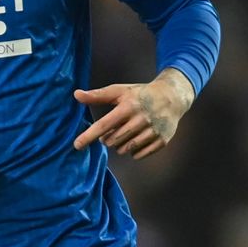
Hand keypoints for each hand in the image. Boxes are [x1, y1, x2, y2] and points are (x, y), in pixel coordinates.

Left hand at [72, 68, 194, 159]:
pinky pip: (138, 155)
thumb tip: (76, 95)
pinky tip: (136, 140)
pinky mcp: (161, 140)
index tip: (76, 146)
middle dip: (108, 139)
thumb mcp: (119, 91)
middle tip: (113, 130)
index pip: (103, 125)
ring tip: (126, 133)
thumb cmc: (140, 94)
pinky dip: (134, 151)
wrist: (171, 97)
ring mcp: (152, 131)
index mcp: (128, 107)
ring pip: (125, 149)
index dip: (88, 136)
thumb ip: (97, 95)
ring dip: (120, 145)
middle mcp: (140, 119)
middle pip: (113, 141)